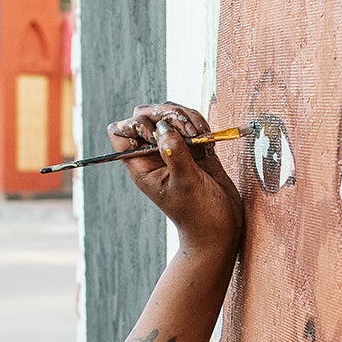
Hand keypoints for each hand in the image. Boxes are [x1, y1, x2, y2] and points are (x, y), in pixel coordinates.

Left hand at [108, 103, 243, 257]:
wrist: (220, 227)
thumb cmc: (198, 214)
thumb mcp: (185, 183)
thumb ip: (174, 153)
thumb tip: (164, 127)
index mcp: (141, 165)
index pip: (120, 131)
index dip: (136, 124)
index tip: (157, 134)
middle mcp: (153, 154)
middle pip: (147, 115)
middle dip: (166, 113)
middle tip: (186, 130)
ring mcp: (173, 149)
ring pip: (170, 114)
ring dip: (186, 117)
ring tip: (200, 136)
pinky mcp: (193, 147)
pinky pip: (190, 122)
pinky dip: (199, 124)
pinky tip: (208, 140)